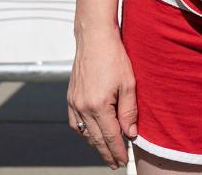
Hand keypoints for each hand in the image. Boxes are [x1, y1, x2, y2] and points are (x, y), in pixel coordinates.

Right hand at [67, 30, 138, 168]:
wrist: (94, 38)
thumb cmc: (115, 57)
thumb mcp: (129, 84)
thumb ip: (129, 111)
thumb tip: (130, 134)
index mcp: (98, 105)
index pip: (110, 136)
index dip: (118, 151)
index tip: (124, 161)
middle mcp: (83, 107)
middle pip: (96, 138)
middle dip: (107, 152)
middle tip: (116, 164)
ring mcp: (74, 102)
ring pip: (84, 132)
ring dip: (95, 144)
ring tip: (106, 152)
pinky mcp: (70, 97)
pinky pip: (75, 122)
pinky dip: (84, 132)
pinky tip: (91, 135)